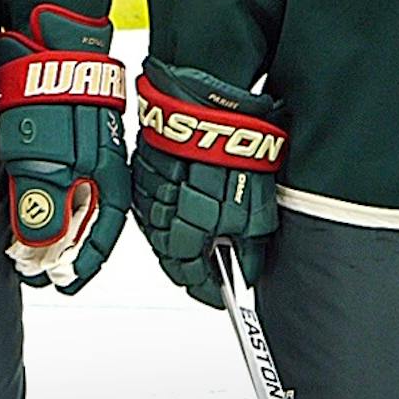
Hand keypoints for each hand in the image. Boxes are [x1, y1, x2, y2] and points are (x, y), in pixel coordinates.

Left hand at [0, 4, 128, 293]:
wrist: (45, 38)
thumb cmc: (58, 93)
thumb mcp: (47, 163)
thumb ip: (43, 206)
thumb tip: (40, 247)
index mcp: (108, 178)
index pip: (101, 236)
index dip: (81, 265)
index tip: (60, 283)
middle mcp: (96, 166)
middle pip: (81, 220)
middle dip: (61, 248)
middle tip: (36, 267)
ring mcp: (75, 146)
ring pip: (63, 198)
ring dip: (45, 221)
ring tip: (22, 239)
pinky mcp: (54, 128)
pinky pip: (45, 173)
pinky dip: (32, 193)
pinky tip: (15, 196)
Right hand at [129, 59, 283, 308]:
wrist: (205, 105)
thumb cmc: (228, 154)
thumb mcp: (256, 214)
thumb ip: (249, 250)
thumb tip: (248, 269)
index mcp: (183, 238)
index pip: (193, 282)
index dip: (211, 291)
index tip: (223, 292)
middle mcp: (157, 220)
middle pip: (172, 259)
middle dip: (195, 264)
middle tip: (218, 262)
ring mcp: (146, 194)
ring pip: (160, 231)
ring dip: (181, 236)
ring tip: (207, 227)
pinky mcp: (141, 169)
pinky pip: (154, 202)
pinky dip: (171, 209)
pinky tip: (191, 200)